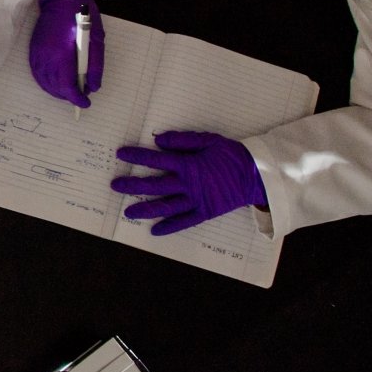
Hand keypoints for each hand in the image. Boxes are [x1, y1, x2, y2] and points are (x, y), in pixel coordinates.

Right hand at [30, 0, 102, 106]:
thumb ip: (95, 65)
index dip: (77, 98)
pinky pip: (37, 73)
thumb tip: (93, 86)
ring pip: (44, 82)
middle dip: (68, 96)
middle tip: (80, 96)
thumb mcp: (97, 39)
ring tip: (68, 92)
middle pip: (55, 87)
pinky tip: (54, 83)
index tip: (85, 102)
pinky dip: (46, 82)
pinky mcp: (34, 49)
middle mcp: (47, 56)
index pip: (67, 85)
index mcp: (63, 53)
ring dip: (56, 91)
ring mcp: (38, 53)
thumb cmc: (82, 14)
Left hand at [113, 130, 265, 235]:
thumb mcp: (208, 140)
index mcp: (188, 165)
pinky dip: (170, 227)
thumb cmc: (231, 155)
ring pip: (166, 206)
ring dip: (145, 209)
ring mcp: (196, 201)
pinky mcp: (205, 213)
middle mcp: (188, 185)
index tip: (121, 154)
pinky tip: (154, 231)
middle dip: (133, 185)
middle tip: (115, 186)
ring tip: (128, 213)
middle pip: (155, 186)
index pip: (156, 160)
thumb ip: (183, 141)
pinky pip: (184, 222)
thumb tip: (158, 141)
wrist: (256, 175)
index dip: (137, 157)